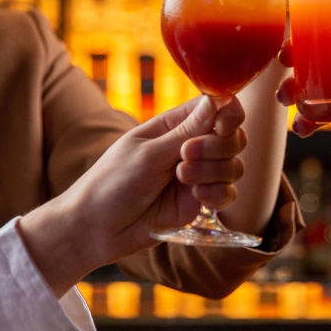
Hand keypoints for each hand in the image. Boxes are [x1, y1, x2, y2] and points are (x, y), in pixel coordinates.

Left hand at [19, 95, 246, 296]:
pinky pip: (228, 193)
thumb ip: (187, 131)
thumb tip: (217, 100)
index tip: (223, 126)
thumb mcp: (148, 153)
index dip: (229, 114)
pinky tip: (197, 197)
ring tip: (183, 178)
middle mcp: (192, 147)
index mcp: (175, 125)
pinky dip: (218, 194)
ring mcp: (198, 175)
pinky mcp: (199, 202)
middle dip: (218, 146)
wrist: (97, 230)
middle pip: (232, 137)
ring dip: (214, 171)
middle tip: (186, 156)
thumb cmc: (113, 182)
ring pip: (234, 166)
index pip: (217, 108)